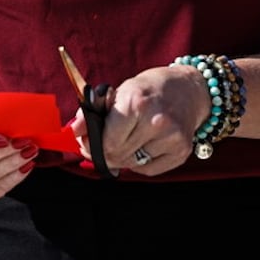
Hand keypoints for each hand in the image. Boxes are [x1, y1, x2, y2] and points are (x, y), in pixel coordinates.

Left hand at [73, 63, 211, 175]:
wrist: (187, 89)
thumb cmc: (146, 90)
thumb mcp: (116, 93)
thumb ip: (92, 112)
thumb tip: (73, 131)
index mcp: (136, 104)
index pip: (108, 141)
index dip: (92, 145)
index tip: (85, 144)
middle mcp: (157, 122)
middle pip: (119, 155)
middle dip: (102, 153)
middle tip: (97, 147)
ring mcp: (173, 139)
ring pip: (133, 164)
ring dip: (120, 159)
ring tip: (118, 145)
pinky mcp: (183, 151)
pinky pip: (150, 170)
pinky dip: (138, 163)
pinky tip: (138, 148)